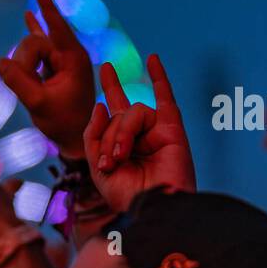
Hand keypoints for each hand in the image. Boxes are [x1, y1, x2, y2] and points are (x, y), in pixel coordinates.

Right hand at [0, 0, 95, 158]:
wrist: (76, 136)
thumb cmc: (63, 123)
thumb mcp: (39, 104)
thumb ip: (19, 82)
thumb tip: (0, 61)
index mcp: (74, 59)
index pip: (57, 27)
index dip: (46, 6)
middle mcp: (70, 54)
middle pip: (34, 42)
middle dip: (23, 62)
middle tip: (27, 88)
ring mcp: (62, 58)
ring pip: (29, 48)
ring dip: (23, 66)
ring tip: (34, 86)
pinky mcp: (54, 63)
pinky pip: (38, 44)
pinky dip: (32, 31)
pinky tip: (28, 15)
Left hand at [83, 54, 195, 212]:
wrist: (153, 209)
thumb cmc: (128, 197)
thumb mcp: (97, 168)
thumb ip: (94, 136)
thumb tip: (101, 105)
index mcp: (121, 147)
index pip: (111, 117)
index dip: (107, 96)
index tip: (104, 73)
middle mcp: (139, 137)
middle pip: (119, 113)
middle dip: (111, 110)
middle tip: (108, 108)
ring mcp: (156, 131)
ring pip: (132, 113)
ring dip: (120, 134)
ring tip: (120, 158)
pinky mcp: (172, 129)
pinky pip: (166, 98)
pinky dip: (159, 77)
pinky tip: (153, 59)